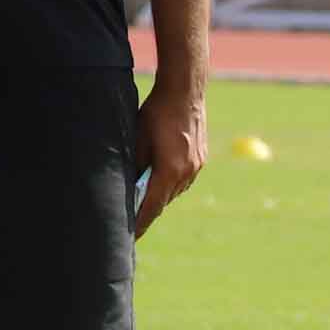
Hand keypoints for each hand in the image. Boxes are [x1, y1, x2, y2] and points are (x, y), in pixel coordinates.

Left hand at [130, 80, 208, 236]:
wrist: (185, 93)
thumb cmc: (155, 114)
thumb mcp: (137, 141)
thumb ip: (135, 166)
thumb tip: (129, 187)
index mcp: (169, 171)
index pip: (151, 207)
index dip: (139, 223)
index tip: (129, 237)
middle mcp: (186, 173)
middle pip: (163, 201)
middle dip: (147, 211)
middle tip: (129, 223)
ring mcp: (197, 167)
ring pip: (173, 191)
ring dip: (159, 196)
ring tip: (142, 202)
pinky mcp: (201, 159)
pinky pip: (183, 180)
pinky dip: (170, 183)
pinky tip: (158, 180)